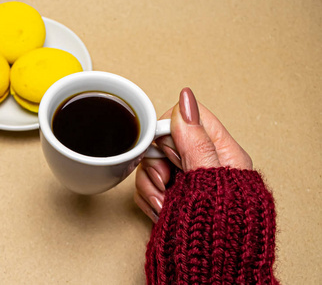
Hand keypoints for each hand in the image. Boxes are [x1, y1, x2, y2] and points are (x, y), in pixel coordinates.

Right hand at [134, 88, 252, 221]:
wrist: (209, 269)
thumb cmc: (222, 229)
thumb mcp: (210, 179)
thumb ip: (194, 139)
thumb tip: (186, 99)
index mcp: (219, 151)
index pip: (186, 118)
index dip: (169, 131)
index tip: (165, 151)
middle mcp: (199, 163)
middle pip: (162, 141)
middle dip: (158, 164)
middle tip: (169, 182)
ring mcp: (183, 180)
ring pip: (150, 164)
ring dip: (152, 187)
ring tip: (166, 204)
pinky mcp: (168, 194)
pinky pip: (146, 184)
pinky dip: (149, 199)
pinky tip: (161, 211)